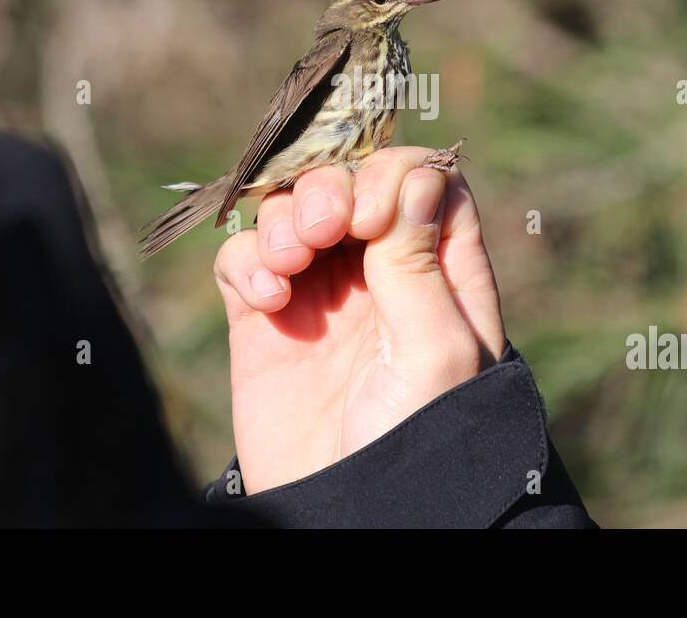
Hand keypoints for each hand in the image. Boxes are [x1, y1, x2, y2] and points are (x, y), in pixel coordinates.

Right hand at [212, 146, 505, 492]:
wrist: (350, 511)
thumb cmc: (416, 438)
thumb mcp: (435, 350)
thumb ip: (419, 261)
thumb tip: (417, 174)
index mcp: (441, 272)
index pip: (423, 179)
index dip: (393, 176)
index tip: (373, 216)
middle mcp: (381, 271)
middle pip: (352, 182)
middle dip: (330, 189)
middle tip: (325, 228)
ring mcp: (320, 292)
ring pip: (292, 209)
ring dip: (284, 218)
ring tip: (290, 265)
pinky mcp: (265, 319)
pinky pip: (245, 258)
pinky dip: (248, 261)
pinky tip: (267, 301)